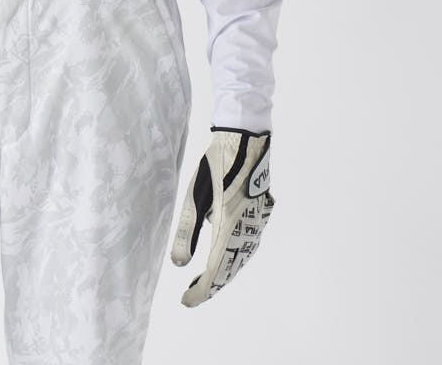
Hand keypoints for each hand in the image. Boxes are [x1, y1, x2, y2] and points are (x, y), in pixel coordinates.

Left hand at [170, 127, 273, 306]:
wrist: (246, 139)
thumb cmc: (217, 163)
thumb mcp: (195, 194)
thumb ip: (187, 229)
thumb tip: (178, 263)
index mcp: (229, 225)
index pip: (215, 269)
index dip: (201, 290)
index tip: (187, 301)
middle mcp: (248, 228)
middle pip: (231, 268)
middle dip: (211, 285)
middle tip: (192, 295)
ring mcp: (259, 222)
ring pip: (242, 258)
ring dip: (224, 272)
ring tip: (204, 281)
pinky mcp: (262, 214)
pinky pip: (249, 245)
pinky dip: (235, 257)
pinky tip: (225, 256)